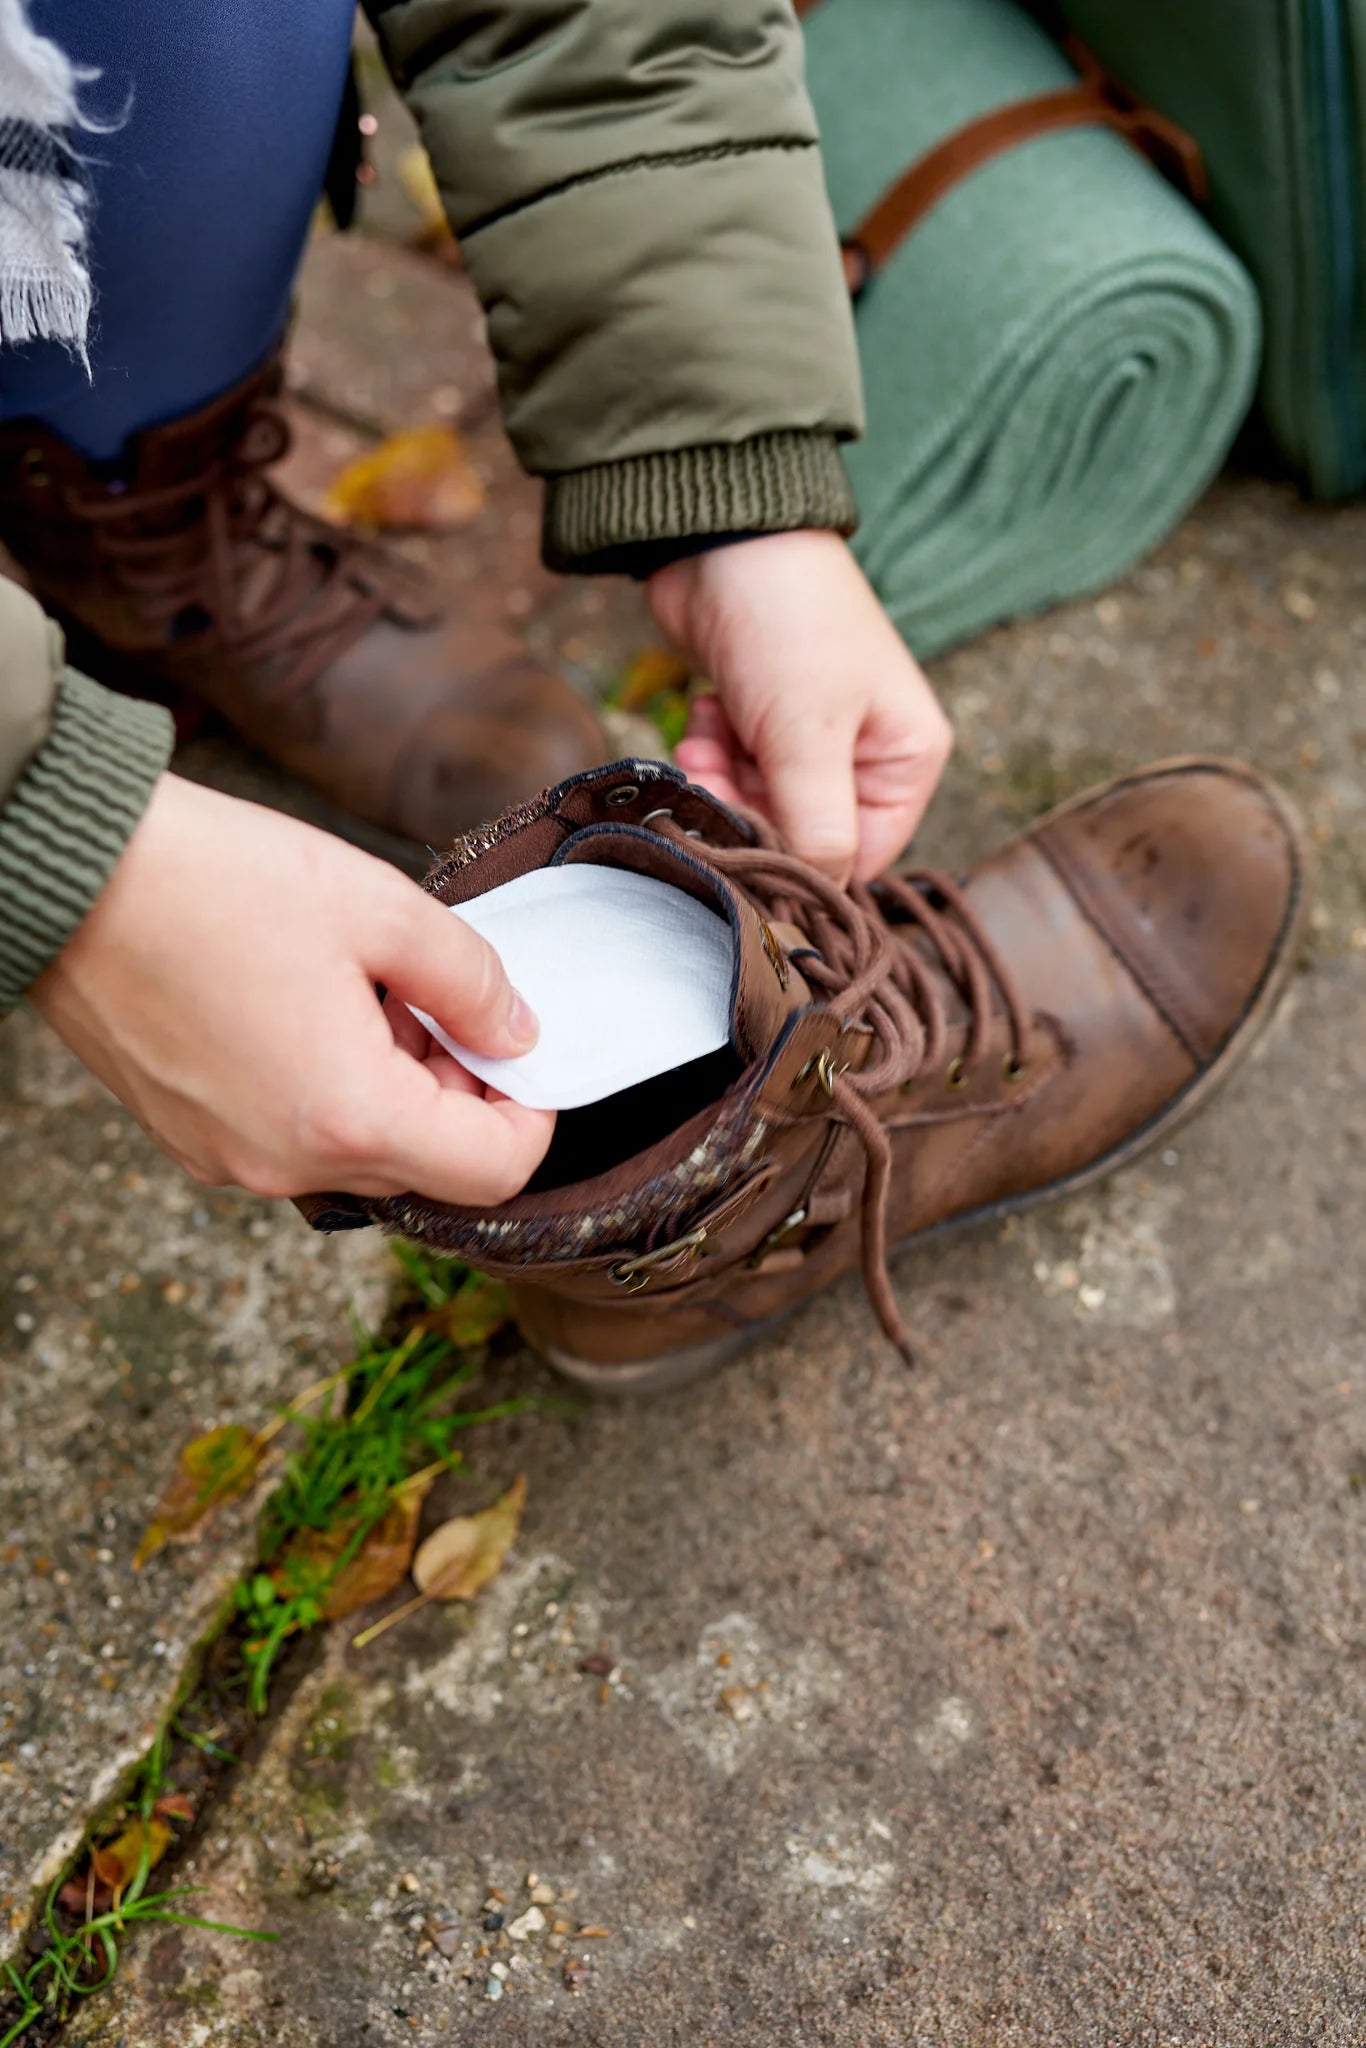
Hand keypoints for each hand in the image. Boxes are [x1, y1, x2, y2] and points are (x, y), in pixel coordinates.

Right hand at [30, 775, 553, 1204]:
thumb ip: (472, 981)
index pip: (493, 1172)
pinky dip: (330, 1091)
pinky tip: (311, 1007)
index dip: (530, 1114)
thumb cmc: (213, 882)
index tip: (521, 1051)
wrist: (71, 875)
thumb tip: (517, 1032)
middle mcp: (287, 1165)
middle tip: (439, 999)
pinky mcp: (193, 1138)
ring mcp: (232, 1160)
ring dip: (393, 1088)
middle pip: (427, 1169)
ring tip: (368, 989)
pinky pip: (296, 1139)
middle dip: (457, 1091)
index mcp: (347, 1119)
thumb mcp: (380, 908)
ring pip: (361, 1153)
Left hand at [649, 530, 951, 882]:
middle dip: (751, 813)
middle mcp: (867, 754)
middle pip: (803, 834)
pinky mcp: (761, 722)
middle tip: (715, 779)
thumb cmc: (788, 624)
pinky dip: (711, 754)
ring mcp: (811, 738)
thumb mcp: (808, 734)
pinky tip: (704, 717)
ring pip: (759, 806)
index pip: (862, 856)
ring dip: (722, 783)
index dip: (804, 862)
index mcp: (906, 758)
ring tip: (706, 742)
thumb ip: (817, 824)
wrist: (721, 538)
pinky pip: (734, 772)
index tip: (753, 847)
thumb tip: (822, 892)